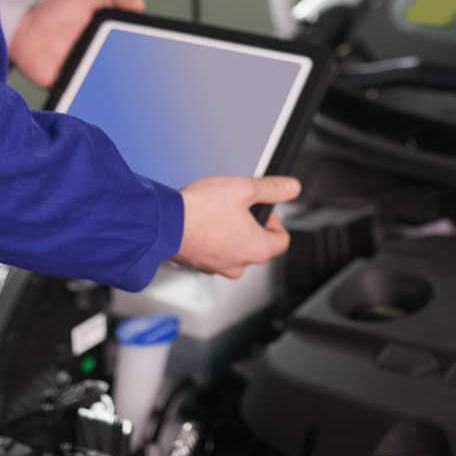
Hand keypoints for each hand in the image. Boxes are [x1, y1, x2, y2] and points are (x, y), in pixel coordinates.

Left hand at [8, 0, 145, 89]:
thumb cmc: (53, 10)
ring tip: (126, 92)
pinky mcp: (67, 85)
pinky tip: (100, 101)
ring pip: (106, 85)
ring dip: (116, 90)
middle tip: (147, 80)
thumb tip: (140, 4)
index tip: (157, 55)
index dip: (144, 53)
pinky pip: (82, 95)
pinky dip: (90, 100)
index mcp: (105, 37)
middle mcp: (97, 56)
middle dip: (136, 77)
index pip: (130, 48)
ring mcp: (83, 72)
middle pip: (123, 71)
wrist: (21, 28)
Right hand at [175, 175, 301, 278]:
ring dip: (230, 231)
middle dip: (250, 223)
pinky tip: (201, 221)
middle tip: (235, 205)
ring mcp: (217, 268)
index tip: (260, 206)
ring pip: (234, 248)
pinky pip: (214, 251)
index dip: (274, 219)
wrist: (163, 223)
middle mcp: (239, 265)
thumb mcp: (243, 188)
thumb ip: (272, 188)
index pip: (282, 239)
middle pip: (257, 244)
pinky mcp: (198, 264)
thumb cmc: (201, 210)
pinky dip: (212, 238)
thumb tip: (292, 188)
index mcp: (257, 250)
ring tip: (215, 211)